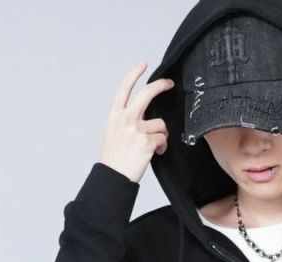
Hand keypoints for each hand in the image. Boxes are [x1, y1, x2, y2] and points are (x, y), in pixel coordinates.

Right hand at [98, 62, 175, 184]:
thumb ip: (126, 120)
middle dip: (161, 85)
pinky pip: (163, 139)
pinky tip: (154, 153)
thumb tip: (146, 116)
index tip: (143, 64)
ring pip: (160, 123)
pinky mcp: (147, 141)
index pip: (124, 88)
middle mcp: (126, 118)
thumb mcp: (114, 133)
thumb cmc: (114, 159)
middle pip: (147, 93)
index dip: (134, 73)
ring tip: (153, 147)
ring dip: (161, 135)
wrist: (112, 177)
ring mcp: (136, 129)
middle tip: (169, 83)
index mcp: (115, 115)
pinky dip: (162, 147)